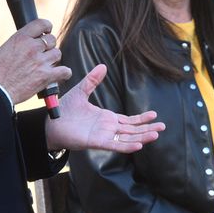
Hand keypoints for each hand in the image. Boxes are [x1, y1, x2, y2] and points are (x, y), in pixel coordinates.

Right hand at [0, 19, 70, 103]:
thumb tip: (34, 39)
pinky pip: (65, 71)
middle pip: (52, 39)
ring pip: (57, 54)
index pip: (42, 23)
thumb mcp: (6, 48)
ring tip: (44, 66)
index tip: (47, 32)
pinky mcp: (46, 76)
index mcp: (21, 38)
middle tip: (42, 54)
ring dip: (52, 59)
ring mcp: (40, 61)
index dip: (47, 28)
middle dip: (48, 46)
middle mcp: (32, 47)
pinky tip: (58, 74)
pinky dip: (64, 73)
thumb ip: (21, 42)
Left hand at [45, 64, 164, 152]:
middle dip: (147, 129)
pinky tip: (139, 146)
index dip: (142, 119)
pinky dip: (127, 146)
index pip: (128, 120)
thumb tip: (103, 66)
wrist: (50, 123)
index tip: (155, 115)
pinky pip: (114, 145)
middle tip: (163, 127)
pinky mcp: (96, 142)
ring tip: (156, 134)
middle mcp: (107, 128)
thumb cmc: (64, 110)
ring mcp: (103, 136)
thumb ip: (92, 80)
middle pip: (132, 130)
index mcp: (106, 118)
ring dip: (142, 137)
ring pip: (127, 138)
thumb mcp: (81, 91)